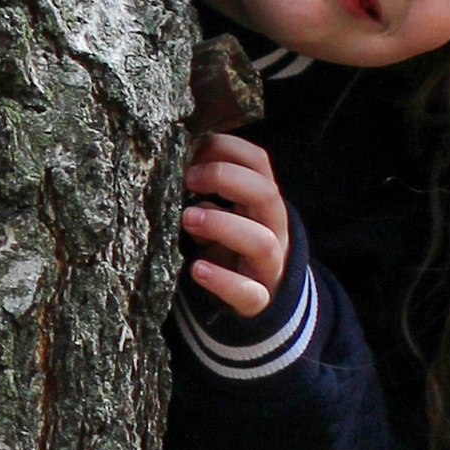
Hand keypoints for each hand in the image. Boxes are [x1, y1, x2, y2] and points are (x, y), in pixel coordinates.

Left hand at [182, 130, 290, 317]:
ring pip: (261, 241)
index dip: (227, 150)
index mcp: (262, 200)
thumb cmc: (232, 244)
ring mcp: (268, 265)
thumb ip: (208, 193)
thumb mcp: (223, 213)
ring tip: (188, 219)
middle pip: (265, 194)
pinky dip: (224, 281)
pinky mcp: (258, 299)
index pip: (258, 162)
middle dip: (226, 179)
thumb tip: (177, 167)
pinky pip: (250, 292)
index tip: (192, 153)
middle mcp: (272, 228)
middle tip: (188, 180)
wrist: (259, 298)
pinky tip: (197, 270)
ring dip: (223, 225)